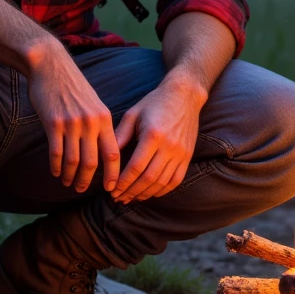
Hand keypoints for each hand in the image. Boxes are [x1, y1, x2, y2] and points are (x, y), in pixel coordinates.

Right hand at [25, 41, 119, 193]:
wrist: (51, 66)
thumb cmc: (73, 86)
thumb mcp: (94, 103)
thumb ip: (100, 125)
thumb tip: (105, 151)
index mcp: (104, 119)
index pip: (113, 153)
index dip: (113, 174)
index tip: (112, 188)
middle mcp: (90, 123)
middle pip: (93, 162)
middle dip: (88, 180)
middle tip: (82, 189)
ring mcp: (72, 123)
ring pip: (73, 160)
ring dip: (70, 176)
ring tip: (68, 183)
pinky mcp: (53, 123)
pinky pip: (56, 152)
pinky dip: (56, 166)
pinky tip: (55, 172)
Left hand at [112, 71, 204, 203]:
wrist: (184, 95)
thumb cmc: (154, 102)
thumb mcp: (133, 114)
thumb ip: (120, 135)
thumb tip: (106, 156)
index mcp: (153, 135)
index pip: (136, 167)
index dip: (123, 182)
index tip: (112, 190)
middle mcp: (169, 146)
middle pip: (148, 178)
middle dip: (131, 191)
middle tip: (118, 198)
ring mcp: (180, 153)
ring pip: (162, 182)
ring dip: (144, 194)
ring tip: (131, 197)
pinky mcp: (187, 156)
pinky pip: (176, 180)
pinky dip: (162, 191)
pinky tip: (150, 193)